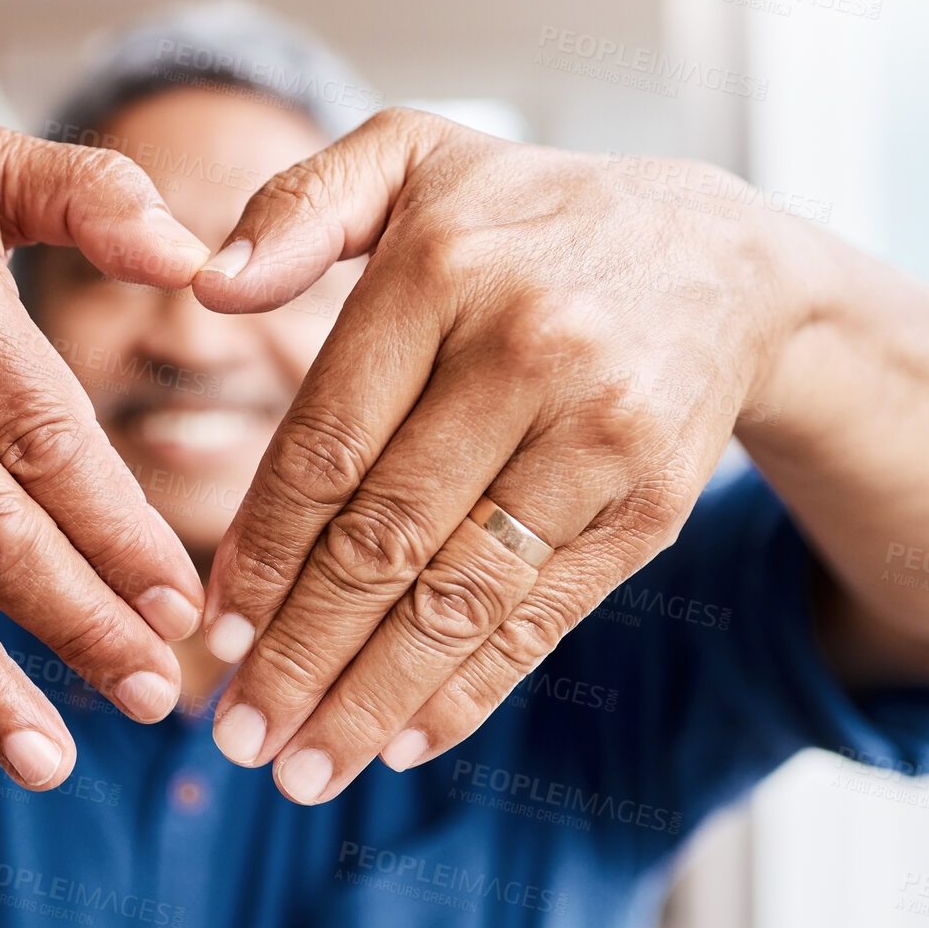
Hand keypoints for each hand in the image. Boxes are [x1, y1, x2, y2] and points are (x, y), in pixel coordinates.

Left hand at [190, 108, 798, 803]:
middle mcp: (524, 354)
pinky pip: (543, 614)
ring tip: (303, 769)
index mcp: (440, 273)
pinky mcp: (649, 504)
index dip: (261, 548)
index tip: (212, 625)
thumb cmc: (524, 216)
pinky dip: (470, 689)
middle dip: (300, 650)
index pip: (325, 442)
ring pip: (460, 595)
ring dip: (373, 696)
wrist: (722, 254)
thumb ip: (301, 206)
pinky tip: (403, 742)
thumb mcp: (412, 158)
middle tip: (236, 732)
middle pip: (385, 537)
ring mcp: (598, 437)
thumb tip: (206, 283)